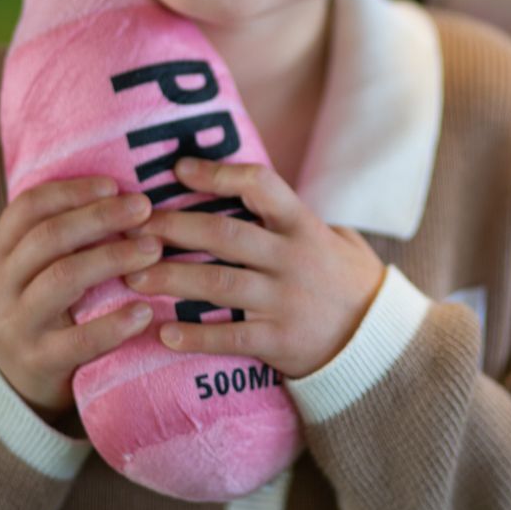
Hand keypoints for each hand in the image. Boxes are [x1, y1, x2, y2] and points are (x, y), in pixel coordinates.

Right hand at [0, 177, 164, 421]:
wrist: (13, 380)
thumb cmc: (40, 307)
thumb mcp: (32, 268)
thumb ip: (60, 235)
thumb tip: (122, 189)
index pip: (29, 207)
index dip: (72, 191)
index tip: (114, 184)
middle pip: (48, 237)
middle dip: (100, 217)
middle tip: (144, 208)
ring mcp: (16, 324)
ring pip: (63, 279)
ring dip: (112, 258)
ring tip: (153, 250)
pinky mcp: (39, 361)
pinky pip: (79, 340)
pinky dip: (115, 324)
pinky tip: (145, 311)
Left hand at [125, 158, 385, 377]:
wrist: (378, 341)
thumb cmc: (348, 282)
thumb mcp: (334, 238)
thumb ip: (294, 216)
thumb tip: (245, 185)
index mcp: (304, 226)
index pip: (261, 185)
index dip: (219, 173)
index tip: (179, 168)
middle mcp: (293, 258)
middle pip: (225, 234)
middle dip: (175, 227)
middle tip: (134, 226)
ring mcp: (285, 300)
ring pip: (219, 284)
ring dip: (171, 278)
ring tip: (132, 278)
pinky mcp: (280, 340)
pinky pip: (231, 336)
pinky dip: (195, 337)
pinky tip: (162, 335)